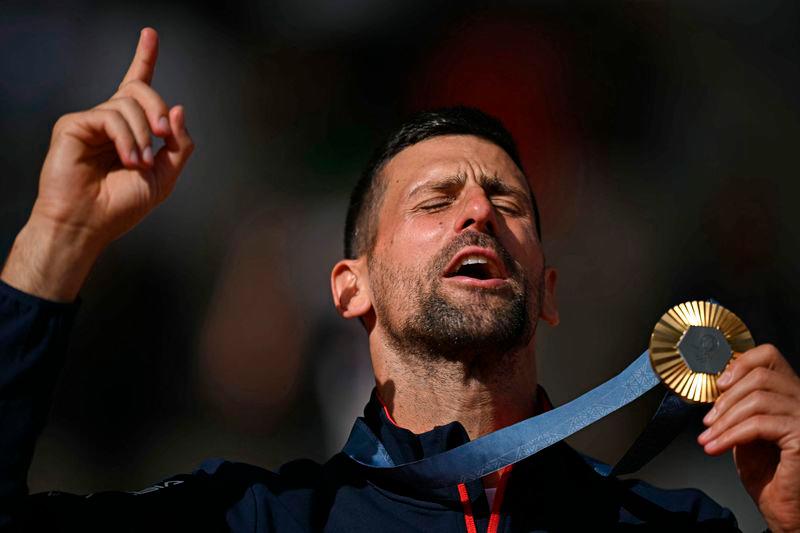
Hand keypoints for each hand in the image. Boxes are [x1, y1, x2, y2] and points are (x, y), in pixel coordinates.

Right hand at [1, 28, 192, 300]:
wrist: (89, 224)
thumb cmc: (122, 206)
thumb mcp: (164, 177)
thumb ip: (178, 145)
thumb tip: (177, 109)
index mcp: (131, 129)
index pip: (137, 86)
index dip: (144, 58)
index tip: (150, 35)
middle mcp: (110, 120)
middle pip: (140, 90)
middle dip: (158, 109)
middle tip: (162, 134)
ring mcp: (91, 121)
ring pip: (128, 104)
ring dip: (142, 135)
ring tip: (137, 163)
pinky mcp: (74, 125)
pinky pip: (110, 116)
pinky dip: (126, 138)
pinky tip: (127, 159)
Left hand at [698, 344, 799, 531]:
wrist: (785, 510)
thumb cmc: (767, 473)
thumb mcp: (746, 431)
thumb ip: (738, 406)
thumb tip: (717, 388)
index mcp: (790, 394)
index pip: (769, 355)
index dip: (740, 364)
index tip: (718, 386)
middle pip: (760, 376)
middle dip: (725, 399)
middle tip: (708, 421)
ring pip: (758, 399)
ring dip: (724, 420)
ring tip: (708, 437)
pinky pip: (760, 425)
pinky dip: (731, 435)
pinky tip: (716, 446)